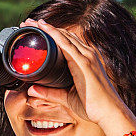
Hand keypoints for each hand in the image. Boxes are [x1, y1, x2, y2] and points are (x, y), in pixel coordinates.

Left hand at [19, 18, 135, 133]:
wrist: (108, 112)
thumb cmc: (92, 106)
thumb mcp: (66, 97)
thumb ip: (49, 93)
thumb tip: (31, 90)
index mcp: (84, 60)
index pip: (66, 42)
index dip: (50, 34)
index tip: (34, 31)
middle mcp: (87, 54)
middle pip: (63, 35)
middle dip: (44, 27)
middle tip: (27, 23)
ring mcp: (87, 56)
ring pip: (63, 36)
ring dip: (46, 28)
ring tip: (30, 22)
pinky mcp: (84, 62)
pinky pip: (66, 44)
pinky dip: (54, 34)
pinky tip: (43, 28)